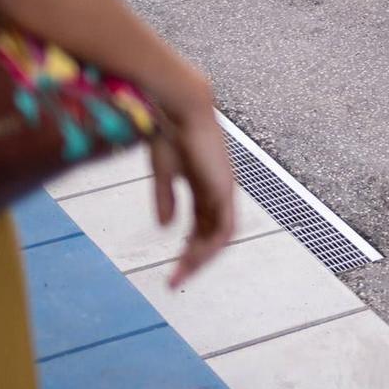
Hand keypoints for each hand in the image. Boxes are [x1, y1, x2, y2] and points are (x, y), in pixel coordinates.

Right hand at [148, 89, 235, 288]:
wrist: (179, 107)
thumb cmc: (169, 131)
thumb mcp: (164, 171)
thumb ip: (165, 197)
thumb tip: (165, 225)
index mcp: (205, 186)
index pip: (202, 225)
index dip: (189, 247)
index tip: (171, 267)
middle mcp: (218, 190)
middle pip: (212, 235)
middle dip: (194, 259)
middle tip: (174, 281)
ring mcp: (224, 189)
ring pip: (220, 236)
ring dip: (201, 258)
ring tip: (180, 275)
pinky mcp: (223, 187)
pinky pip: (222, 227)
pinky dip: (209, 245)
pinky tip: (190, 257)